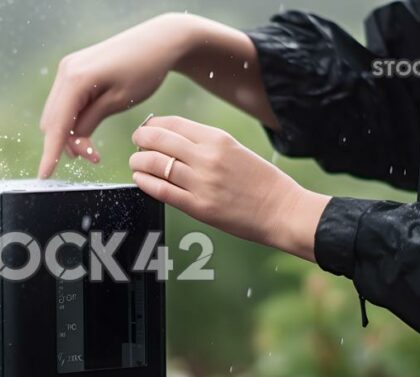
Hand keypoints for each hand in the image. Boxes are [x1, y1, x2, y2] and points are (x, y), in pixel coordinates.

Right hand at [38, 13, 200, 177]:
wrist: (158, 41)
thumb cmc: (144, 69)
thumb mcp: (118, 102)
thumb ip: (89, 123)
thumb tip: (72, 144)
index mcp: (76, 79)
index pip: (56, 124)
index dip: (50, 153)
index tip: (45, 176)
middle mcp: (66, 71)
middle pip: (52, 120)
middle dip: (65, 144)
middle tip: (94, 157)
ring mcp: (68, 69)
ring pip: (56, 113)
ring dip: (68, 133)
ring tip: (93, 148)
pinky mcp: (74, 70)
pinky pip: (64, 102)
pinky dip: (71, 120)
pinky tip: (86, 130)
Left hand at [129, 116, 330, 260]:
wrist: (282, 210)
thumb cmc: (261, 181)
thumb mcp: (235, 150)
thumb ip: (206, 144)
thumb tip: (173, 139)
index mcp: (218, 139)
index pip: (174, 123)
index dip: (153, 124)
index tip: (147, 128)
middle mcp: (207, 158)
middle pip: (159, 140)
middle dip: (141, 139)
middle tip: (137, 142)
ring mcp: (201, 183)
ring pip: (155, 164)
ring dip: (139, 161)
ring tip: (137, 162)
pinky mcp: (198, 207)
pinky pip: (161, 190)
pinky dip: (145, 182)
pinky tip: (140, 178)